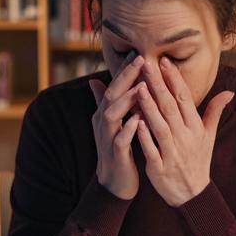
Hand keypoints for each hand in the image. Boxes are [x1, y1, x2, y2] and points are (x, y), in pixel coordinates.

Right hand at [89, 51, 146, 199]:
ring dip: (126, 100)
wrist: (114, 182)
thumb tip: (94, 80)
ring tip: (141, 86)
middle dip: (125, 77)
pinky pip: (120, 139)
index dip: (125, 70)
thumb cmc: (118, 149)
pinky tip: (140, 119)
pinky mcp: (115, 154)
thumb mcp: (111, 123)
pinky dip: (129, 129)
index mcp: (104, 113)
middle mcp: (103, 122)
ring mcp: (107, 138)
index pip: (114, 86)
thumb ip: (105, 102)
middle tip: (140, 59)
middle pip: (111, 95)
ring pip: (113, 114)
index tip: (139, 52)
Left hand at [135, 57, 234, 206]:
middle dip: (159, 85)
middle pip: (171, 108)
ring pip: (160, 127)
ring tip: (138, 88)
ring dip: (150, 108)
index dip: (174, 79)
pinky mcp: (160, 168)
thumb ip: (215, 112)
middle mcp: (185, 139)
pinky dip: (144, 137)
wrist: (192, 195)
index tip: (164, 60)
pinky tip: (135, 121)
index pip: (185, 99)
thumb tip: (229, 92)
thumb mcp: (209, 136)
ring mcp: (172, 154)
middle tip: (147, 64)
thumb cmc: (198, 160)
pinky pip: (151, 150)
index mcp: (195, 128)